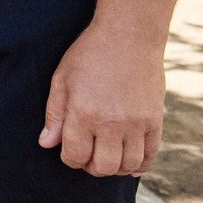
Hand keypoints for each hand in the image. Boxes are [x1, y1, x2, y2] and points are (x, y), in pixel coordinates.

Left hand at [40, 21, 165, 176]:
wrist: (129, 35)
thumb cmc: (90, 53)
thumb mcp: (63, 79)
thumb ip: (55, 114)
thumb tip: (47, 143)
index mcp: (84, 113)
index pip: (75, 156)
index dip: (69, 158)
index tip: (70, 149)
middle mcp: (112, 123)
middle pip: (103, 167)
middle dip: (91, 166)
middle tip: (88, 154)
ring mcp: (137, 124)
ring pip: (128, 165)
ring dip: (115, 167)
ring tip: (107, 154)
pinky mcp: (155, 121)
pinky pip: (150, 155)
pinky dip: (140, 164)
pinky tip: (129, 159)